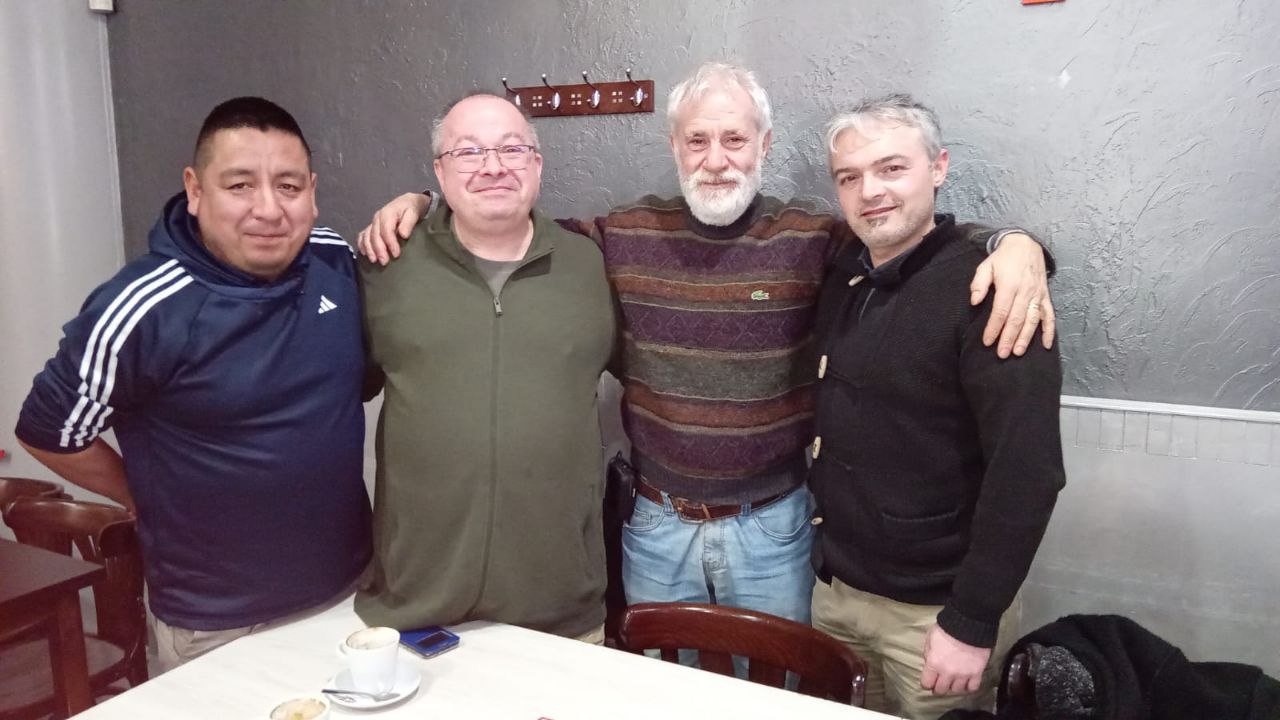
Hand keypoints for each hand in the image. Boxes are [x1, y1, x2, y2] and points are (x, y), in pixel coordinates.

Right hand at [356, 192, 430, 264]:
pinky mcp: (371, 227)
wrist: (407, 202)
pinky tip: (365, 253)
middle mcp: (377, 218)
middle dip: (379, 250)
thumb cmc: (411, 208)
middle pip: (375, 235)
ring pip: (367, 236)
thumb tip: (403, 234)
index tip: (396, 254)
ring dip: (369, 249)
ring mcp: (373, 222)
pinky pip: (363, 235)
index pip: (386, 230)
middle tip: (384, 262)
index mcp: (388, 213)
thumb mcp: (413, 212)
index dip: (390, 243)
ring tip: (374, 260)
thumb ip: (408, 223)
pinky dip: (362, 244)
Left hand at [921, 623, 991, 695]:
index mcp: (934, 663)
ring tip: (953, 681)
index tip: (928, 681)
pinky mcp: (977, 673)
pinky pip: (972, 687)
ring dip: (954, 687)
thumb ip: (928, 652)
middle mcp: (948, 672)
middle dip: (939, 688)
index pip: (926, 683)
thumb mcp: (930, 638)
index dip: (926, 683)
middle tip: (940, 683)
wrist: (969, 624)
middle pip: (941, 690)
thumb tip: (929, 661)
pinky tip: (966, 682)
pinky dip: (969, 687)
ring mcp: (963, 674)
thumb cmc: (947, 628)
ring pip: (956, 690)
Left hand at [969, 232, 1054, 357]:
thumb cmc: (1003, 259)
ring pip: (1033, 320)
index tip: (988, 342)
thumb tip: (974, 301)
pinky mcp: (1045, 296)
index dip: (994, 328)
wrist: (1025, 244)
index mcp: (1009, 285)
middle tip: (1002, 354)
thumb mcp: (986, 266)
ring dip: (1026, 337)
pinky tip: (1047, 345)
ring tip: (1018, 352)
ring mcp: (1037, 295)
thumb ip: (979, 284)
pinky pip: (1050, 315)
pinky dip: (1050, 331)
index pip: (1001, 311)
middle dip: (1009, 338)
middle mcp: (1025, 291)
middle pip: (1017, 319)